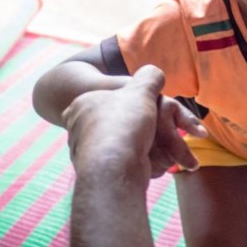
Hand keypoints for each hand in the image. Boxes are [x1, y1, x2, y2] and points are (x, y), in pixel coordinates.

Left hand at [62, 65, 207, 179]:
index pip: (112, 97)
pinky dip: (141, 164)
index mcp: (82, 105)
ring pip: (128, 145)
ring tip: (166, 153)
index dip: (137, 104)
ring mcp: (87, 153)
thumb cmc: (123, 124)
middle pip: (124, 124)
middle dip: (151, 131)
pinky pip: (126, 163)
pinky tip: (149, 165)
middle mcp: (79, 128)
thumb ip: (150, 78)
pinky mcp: (99, 174)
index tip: (152, 111)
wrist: (114, 171)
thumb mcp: (141, 91)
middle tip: (165, 134)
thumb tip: (154, 72)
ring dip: (151, 149)